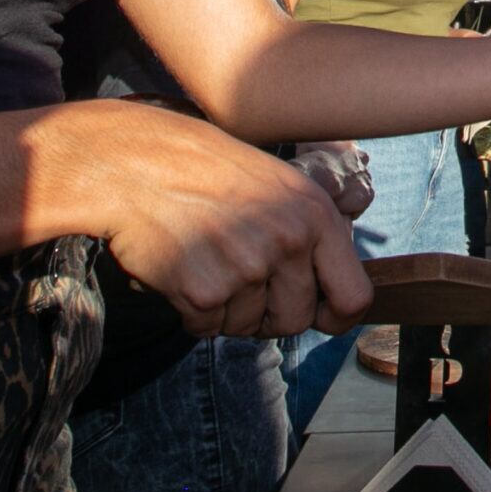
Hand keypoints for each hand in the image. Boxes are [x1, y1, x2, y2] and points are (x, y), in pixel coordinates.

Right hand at [53, 100, 373, 338]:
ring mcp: (248, 268)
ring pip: (248, 327)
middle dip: (267, 314)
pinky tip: (180, 271)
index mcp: (316, 214)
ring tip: (205, 261)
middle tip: (236, 280)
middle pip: (296, 321)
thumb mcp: (277, 186)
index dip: (334, 317)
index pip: (355, 297)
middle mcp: (290, 241)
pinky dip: (191, 312)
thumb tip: (333, 297)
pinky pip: (207, 329)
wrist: (135, 163)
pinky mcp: (205, 291)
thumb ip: (309, 236)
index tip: (317, 317)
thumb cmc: (205, 172)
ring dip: (225, 309)